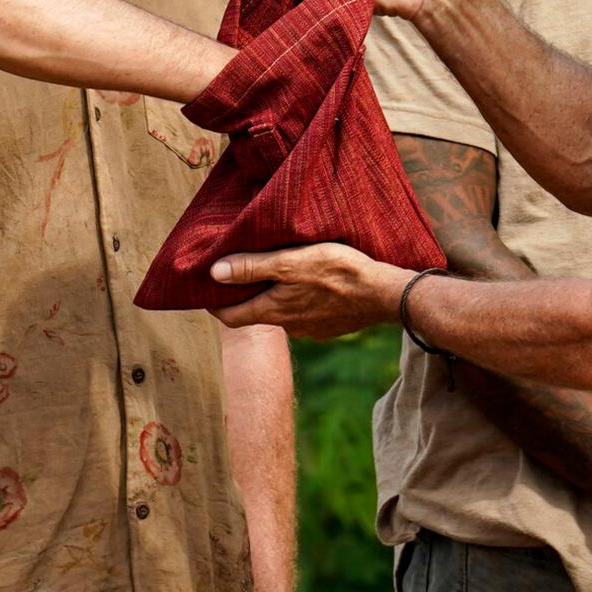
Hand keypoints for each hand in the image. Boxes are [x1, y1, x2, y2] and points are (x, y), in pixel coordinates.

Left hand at [209, 243, 412, 340]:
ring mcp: (311, 329)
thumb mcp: (291, 262)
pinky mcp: (331, 326)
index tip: (206, 292)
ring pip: (282, 313)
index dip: (214, 306)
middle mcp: (289, 326)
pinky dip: (298, 301)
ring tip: (275, 273)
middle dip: (244, 297)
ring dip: (274, 297)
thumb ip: (252, 267)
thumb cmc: (338, 272)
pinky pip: (306, 314)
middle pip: (255, 313)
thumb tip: (214, 273)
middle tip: (237, 276)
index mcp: (274, 311)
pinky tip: (308, 285)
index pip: (231, 318)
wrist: (385, 295)